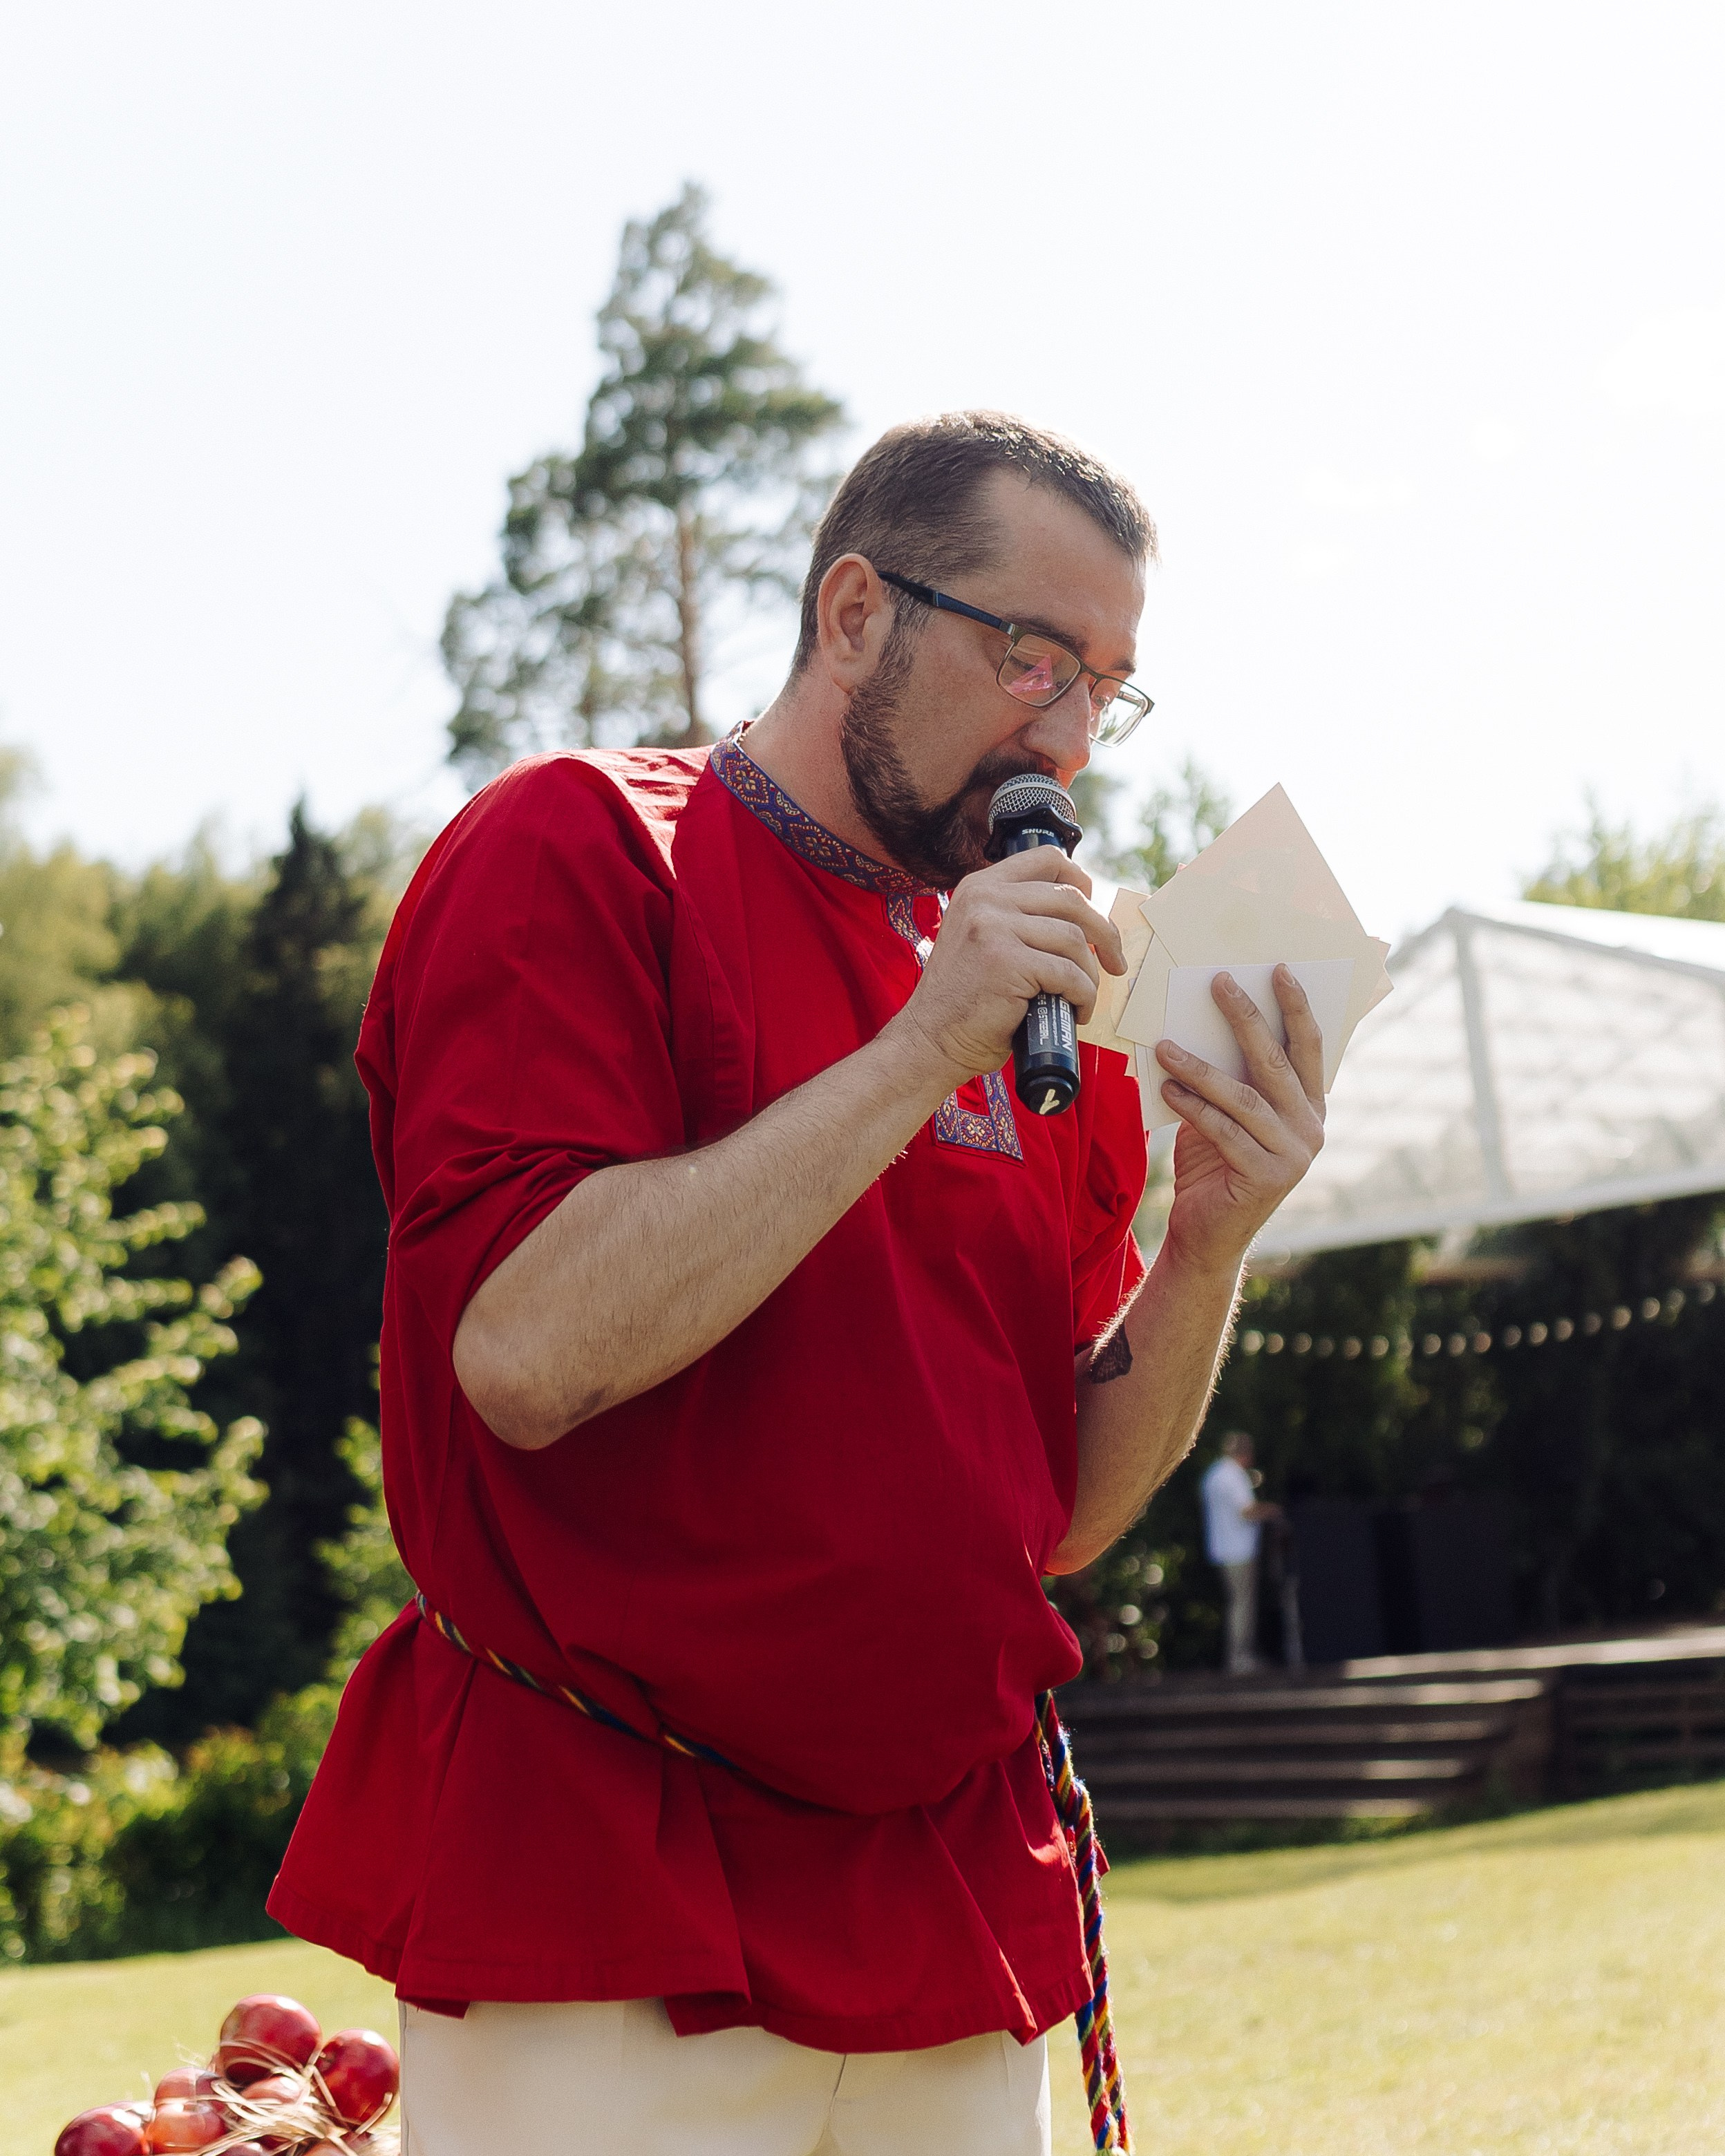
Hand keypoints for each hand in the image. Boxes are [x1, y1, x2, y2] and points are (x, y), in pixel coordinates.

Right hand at [891, 850, 1124, 1088]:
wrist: (931, 1039)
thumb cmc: (965, 999)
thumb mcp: (982, 939)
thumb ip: (1016, 918)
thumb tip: (1080, 920)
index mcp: (980, 887)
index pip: (1047, 859)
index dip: (1080, 882)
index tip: (1093, 913)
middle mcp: (986, 899)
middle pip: (1070, 899)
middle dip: (1104, 932)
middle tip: (1114, 962)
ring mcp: (994, 927)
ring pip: (1073, 939)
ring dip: (1089, 974)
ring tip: (1082, 997)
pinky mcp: (1007, 962)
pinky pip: (1068, 974)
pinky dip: (1083, 996)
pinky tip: (1076, 1012)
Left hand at [1155, 965, 1324, 1276]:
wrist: (1207, 1233)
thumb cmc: (1214, 1164)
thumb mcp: (1227, 1113)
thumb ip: (1232, 1077)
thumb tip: (1203, 1022)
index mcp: (1309, 1106)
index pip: (1308, 1046)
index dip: (1295, 1007)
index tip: (1277, 970)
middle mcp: (1311, 1127)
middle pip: (1277, 1061)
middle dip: (1246, 1018)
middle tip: (1219, 982)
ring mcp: (1294, 1154)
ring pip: (1244, 1096)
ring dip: (1200, 1067)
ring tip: (1166, 1046)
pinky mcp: (1266, 1177)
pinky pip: (1224, 1130)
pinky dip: (1192, 1107)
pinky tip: (1166, 1088)